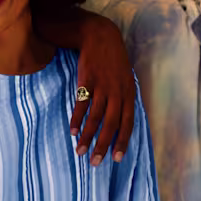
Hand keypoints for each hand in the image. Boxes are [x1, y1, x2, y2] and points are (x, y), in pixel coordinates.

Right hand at [71, 13, 136, 164]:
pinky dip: (76, 119)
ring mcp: (102, 87)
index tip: (116, 159)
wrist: (100, 37)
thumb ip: (124, 102)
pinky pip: (81, 105)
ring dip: (87, 136)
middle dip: (103, 145)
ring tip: (80, 151)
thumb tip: (122, 126)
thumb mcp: (126, 80)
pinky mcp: (87, 81)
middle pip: (110, 124)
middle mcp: (117, 93)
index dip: (122, 142)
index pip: (127, 123)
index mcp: (129, 95)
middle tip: (95, 162)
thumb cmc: (114, 62)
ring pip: (95, 117)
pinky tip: (72, 131)